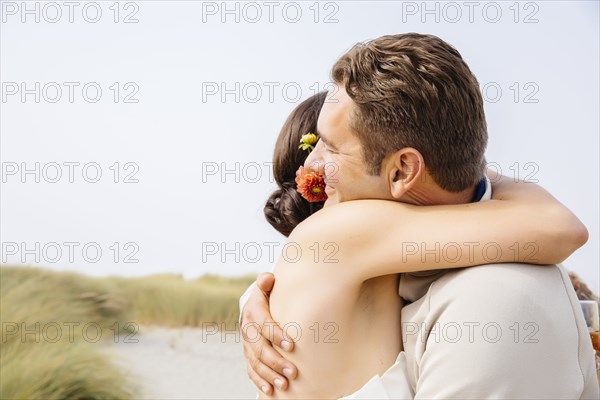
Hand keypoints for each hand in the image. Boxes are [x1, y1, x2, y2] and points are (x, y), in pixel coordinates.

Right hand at [242, 272, 297, 394]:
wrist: (254, 306)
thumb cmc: (267, 297)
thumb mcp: (266, 287)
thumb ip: (266, 282)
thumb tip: (269, 278)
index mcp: (253, 312)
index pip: (264, 325)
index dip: (276, 335)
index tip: (292, 345)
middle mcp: (248, 330)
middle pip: (260, 349)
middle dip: (276, 361)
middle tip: (293, 371)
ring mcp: (247, 345)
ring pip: (256, 363)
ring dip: (270, 375)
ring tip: (284, 384)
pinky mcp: (248, 356)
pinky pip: (251, 371)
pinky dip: (259, 381)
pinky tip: (269, 390)